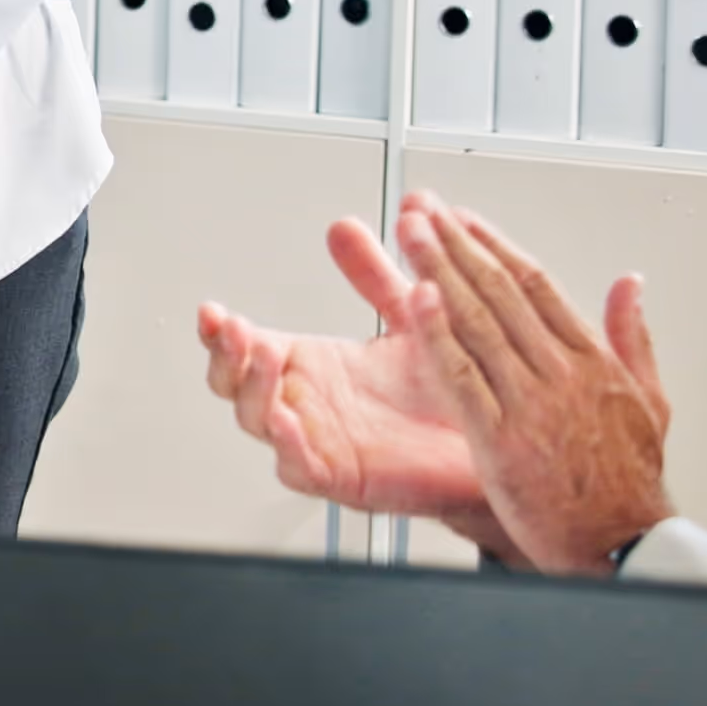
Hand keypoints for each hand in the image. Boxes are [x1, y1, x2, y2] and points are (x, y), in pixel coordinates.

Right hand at [196, 212, 512, 556]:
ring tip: (262, 356)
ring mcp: (317, 441)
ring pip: (257, 421)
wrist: (494, 439)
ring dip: (252, 389)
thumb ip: (375, 275)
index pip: (244, 347)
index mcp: (310, 366)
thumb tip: (348, 228)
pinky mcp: (340, 477)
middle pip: (233, 385)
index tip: (212, 311)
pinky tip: (287, 421)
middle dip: (225, 356)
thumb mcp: (411, 317)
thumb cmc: (450, 392)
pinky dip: (288, 446)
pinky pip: (298, 466)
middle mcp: (305, 403)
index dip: (219, 332)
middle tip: (230, 329)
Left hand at [393, 199, 676, 575]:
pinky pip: (463, 378)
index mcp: (593, 361)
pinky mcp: (502, 439)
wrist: (624, 545)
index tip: (463, 219)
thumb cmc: (632, 483)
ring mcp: (531, 404)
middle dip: (457, 246)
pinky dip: (438, 335)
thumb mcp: (650, 402)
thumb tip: (631, 283)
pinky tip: (416, 300)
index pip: (537, 286)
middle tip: (423, 209)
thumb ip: (633, 338)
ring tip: (411, 232)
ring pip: (478, 322)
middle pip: (500, 292)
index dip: (494, 247)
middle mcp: (561, 373)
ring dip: (440, 272)